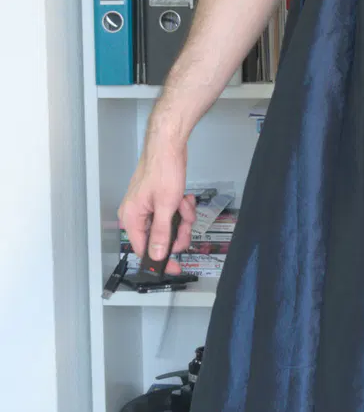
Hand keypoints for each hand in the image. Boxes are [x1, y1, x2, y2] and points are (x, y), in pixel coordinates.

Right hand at [118, 128, 196, 275]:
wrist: (168, 145)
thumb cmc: (163, 168)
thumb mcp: (165, 206)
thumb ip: (161, 233)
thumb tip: (157, 254)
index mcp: (131, 218)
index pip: (143, 250)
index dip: (161, 259)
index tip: (175, 267)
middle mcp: (135, 214)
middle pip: (159, 239)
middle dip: (177, 231)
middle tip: (185, 222)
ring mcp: (147, 208)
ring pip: (169, 227)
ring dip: (181, 218)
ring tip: (184, 203)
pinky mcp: (157, 201)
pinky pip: (171, 215)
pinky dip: (181, 208)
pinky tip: (184, 198)